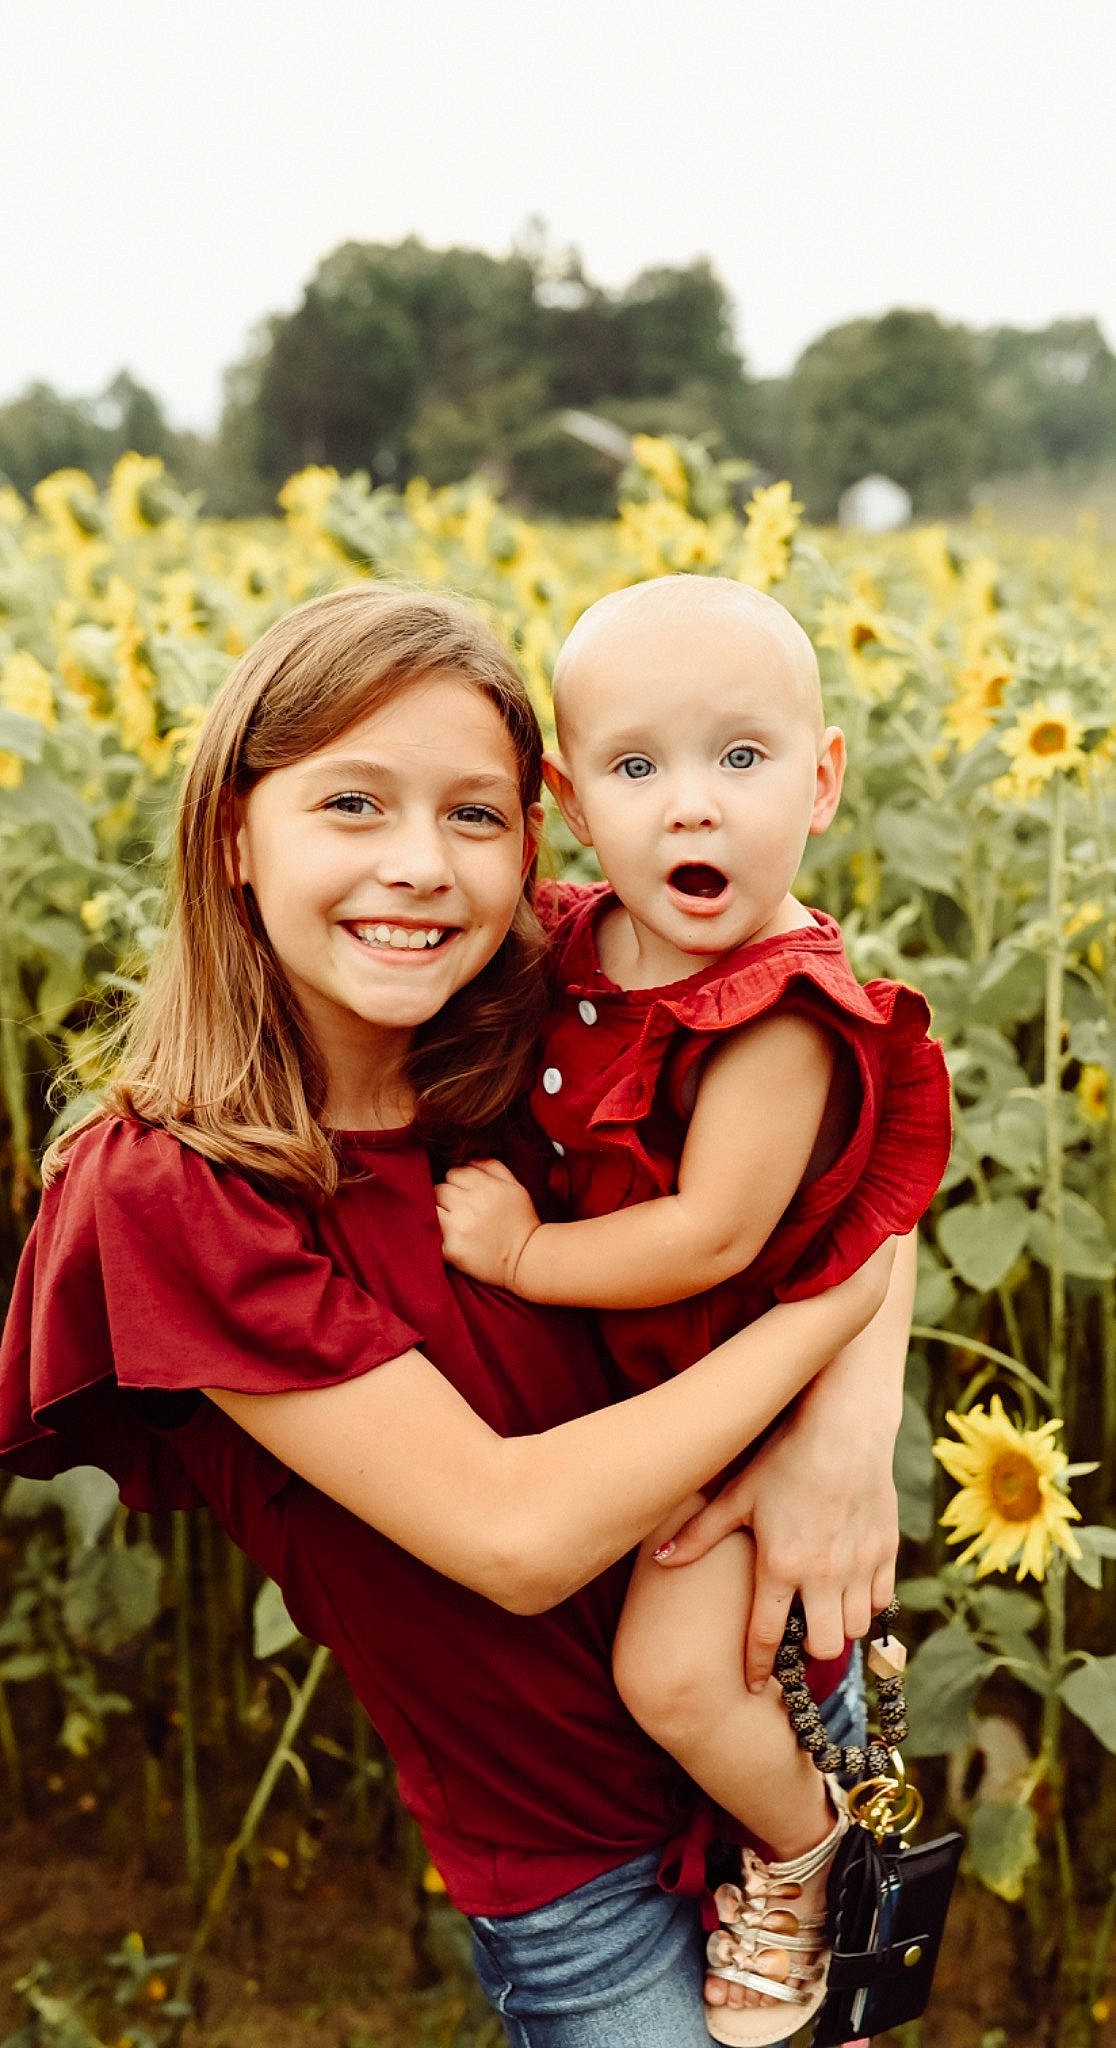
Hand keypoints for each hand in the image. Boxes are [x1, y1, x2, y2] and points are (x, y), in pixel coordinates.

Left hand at [434, 1160, 541, 1290]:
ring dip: (438, 1212)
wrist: (527, 1260)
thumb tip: (466, 1158)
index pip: (455, 1172)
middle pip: (440, 1188)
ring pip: (430, 1207)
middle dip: (446, 1196)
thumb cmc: (521, 1222)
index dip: (457, 1180)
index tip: (464, 1192)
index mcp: (487, 1187)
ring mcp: (459, 1228)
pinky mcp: (451, 1249)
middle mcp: (471, 1205)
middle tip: (457, 1208)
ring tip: (451, 1221)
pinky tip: (449, 1235)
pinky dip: (435, 1232)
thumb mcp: (515, 1187)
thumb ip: (492, 1166)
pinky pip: (431, 1232)